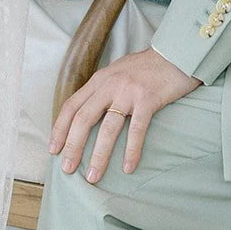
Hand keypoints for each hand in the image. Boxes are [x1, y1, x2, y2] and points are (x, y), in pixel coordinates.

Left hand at [50, 48, 199, 182]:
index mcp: (100, 79)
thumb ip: (104, 89)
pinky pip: (137, 130)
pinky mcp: (148, 99)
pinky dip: (132, 151)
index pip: (71, 105)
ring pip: (108, 128)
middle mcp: (110, 84)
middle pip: (83, 119)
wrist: (177, 53)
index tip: (53, 149)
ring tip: (93, 176)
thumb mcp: (118, 72)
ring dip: (99, 155)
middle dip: (73, 146)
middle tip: (67, 169)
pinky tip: (129, 168)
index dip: (59, 128)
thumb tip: (89, 113)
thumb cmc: (149, 67)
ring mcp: (129, 92)